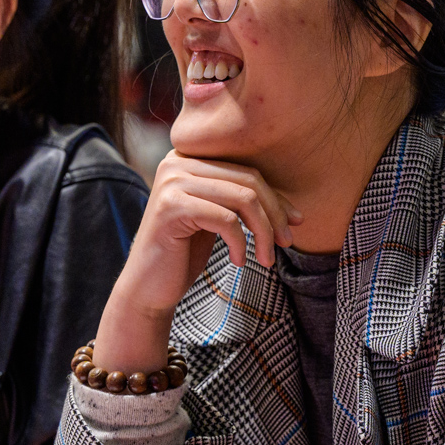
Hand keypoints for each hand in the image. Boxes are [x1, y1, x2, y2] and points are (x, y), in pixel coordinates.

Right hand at [93, 152, 299, 372]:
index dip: (276, 198)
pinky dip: (240, 243)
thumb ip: (244, 203)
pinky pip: (225, 219)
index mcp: (189, 157)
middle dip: (275, 215)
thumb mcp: (218, 220)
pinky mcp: (170, 206)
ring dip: (263, 232)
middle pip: (248, 181)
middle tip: (285, 244)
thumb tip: (296, 213)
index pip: (247, 170)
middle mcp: (177, 161)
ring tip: (266, 259)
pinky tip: (239, 262)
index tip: (295, 224)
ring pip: (242, 198)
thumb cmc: (185, 253)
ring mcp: (172, 181)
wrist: (149, 287)